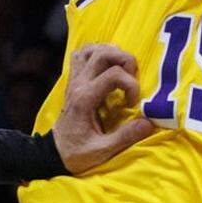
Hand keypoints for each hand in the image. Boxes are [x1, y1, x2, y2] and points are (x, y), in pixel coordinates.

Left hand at [51, 43, 154, 173]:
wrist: (53, 153)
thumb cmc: (76, 154)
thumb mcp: (101, 151)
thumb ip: (124, 137)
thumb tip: (148, 123)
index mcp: (85, 98)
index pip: (113, 74)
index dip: (131, 84)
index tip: (133, 104)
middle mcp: (78, 83)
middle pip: (103, 53)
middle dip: (125, 60)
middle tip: (132, 79)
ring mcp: (74, 79)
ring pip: (92, 49)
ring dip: (111, 53)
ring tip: (122, 70)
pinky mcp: (73, 79)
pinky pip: (82, 54)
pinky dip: (96, 52)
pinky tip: (106, 65)